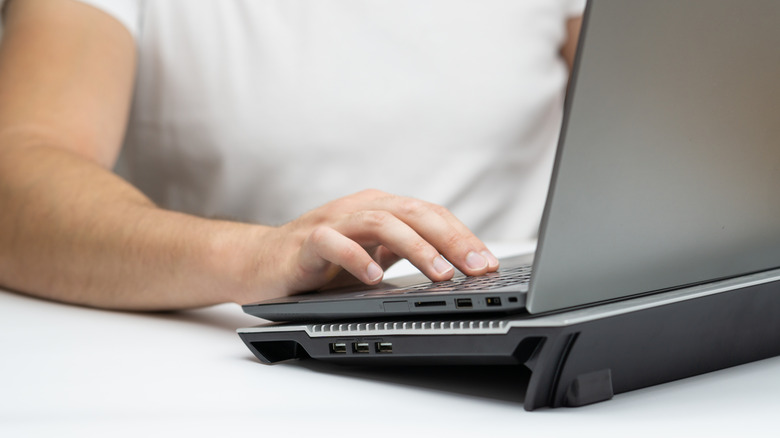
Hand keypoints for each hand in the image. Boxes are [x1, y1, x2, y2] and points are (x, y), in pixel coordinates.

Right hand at [237, 189, 499, 302]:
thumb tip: (457, 269)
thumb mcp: (373, 257)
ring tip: (439, 273)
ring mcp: (333, 222)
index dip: (462, 236)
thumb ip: (406, 254)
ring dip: (414, 247)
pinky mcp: (305, 242)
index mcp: (381, 209)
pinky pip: (331, 243)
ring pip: (379, 222)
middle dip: (450, 239)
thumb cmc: (321, 262)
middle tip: (476, 267)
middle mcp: (360, 209)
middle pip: (413, 213)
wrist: (262, 263)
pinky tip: (375, 278)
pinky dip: (355, 258)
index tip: (488, 263)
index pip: (430, 215)